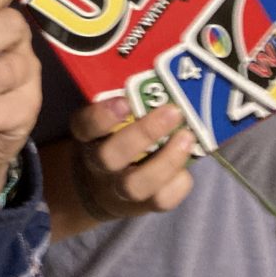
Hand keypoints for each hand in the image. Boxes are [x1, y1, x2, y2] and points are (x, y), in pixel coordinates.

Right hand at [68, 97, 195, 219]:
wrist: (102, 185)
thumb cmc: (113, 135)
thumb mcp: (109, 116)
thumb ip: (128, 99)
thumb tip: (165, 71)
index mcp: (87, 135)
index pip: (86, 126)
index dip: (103, 116)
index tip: (125, 101)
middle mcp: (99, 163)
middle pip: (111, 156)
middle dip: (144, 134)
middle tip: (173, 111)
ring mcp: (119, 188)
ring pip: (136, 185)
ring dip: (166, 161)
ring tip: (187, 137)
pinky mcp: (143, 206)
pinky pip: (160, 201)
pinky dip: (178, 184)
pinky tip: (189, 165)